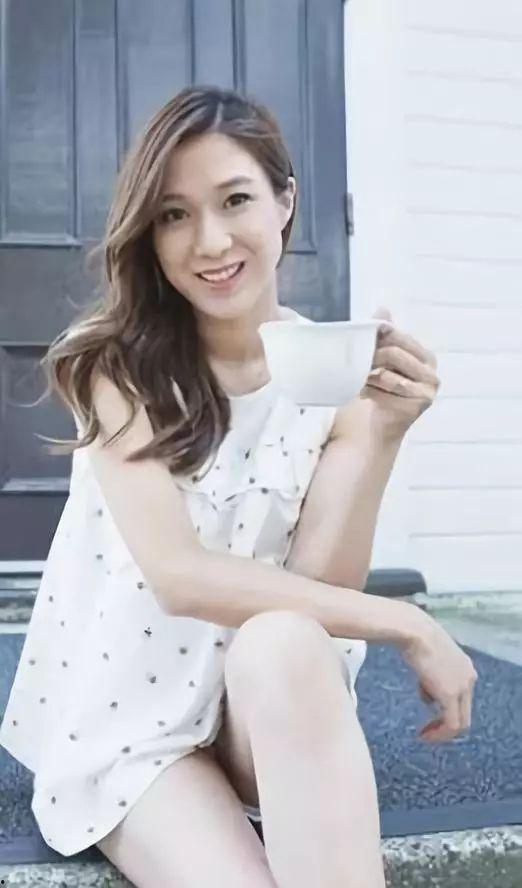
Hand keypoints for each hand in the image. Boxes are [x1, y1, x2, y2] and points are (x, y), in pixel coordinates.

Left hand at [360, 307, 440, 440]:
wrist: (379, 427)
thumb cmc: (382, 390)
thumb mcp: (383, 359)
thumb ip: (386, 335)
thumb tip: (383, 309)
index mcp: (427, 358)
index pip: (402, 338)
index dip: (381, 336)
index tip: (364, 338)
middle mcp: (432, 375)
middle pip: (393, 354)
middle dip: (371, 356)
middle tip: (356, 361)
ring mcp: (427, 393)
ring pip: (387, 375)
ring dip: (368, 377)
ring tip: (360, 379)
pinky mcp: (415, 408)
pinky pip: (385, 394)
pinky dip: (370, 392)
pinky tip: (363, 394)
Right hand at [398, 618, 478, 742]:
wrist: (414, 630)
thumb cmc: (415, 638)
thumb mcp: (428, 660)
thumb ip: (433, 679)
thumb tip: (428, 697)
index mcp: (465, 667)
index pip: (462, 698)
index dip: (446, 710)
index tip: (430, 717)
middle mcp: (469, 677)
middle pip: (464, 712)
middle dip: (445, 725)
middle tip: (427, 732)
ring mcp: (462, 687)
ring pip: (459, 722)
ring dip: (441, 732)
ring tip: (424, 735)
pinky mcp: (451, 695)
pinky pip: (451, 724)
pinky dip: (439, 733)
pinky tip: (424, 734)